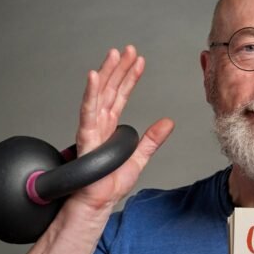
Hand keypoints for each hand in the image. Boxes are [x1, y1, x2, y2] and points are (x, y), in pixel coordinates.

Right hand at [67, 45, 174, 211]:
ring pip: (99, 94)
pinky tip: (94, 76)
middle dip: (119, 68)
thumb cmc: (108, 185)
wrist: (96, 203)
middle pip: (110, 89)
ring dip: (106, 72)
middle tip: (128, 50)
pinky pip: (88, 111)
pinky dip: (90, 92)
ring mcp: (91, 128)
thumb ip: (151, 140)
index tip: (139, 61)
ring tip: (115, 54)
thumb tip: (168, 123)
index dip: (130, 78)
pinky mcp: (86, 137)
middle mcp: (99, 124)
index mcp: (110, 127)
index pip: (121, 95)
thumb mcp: (138, 158)